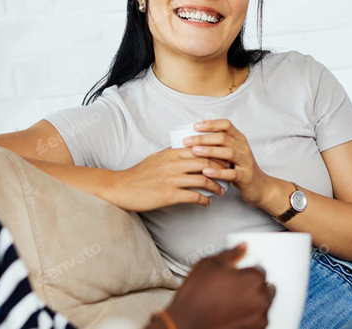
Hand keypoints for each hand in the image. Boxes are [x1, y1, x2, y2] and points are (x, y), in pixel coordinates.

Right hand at [112, 147, 230, 211]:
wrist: (122, 188)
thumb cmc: (139, 174)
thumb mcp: (156, 158)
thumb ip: (172, 154)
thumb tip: (186, 151)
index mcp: (171, 153)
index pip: (200, 149)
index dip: (216, 154)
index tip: (225, 159)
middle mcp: (173, 164)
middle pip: (206, 162)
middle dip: (221, 168)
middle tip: (229, 174)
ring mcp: (172, 179)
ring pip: (203, 179)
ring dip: (216, 186)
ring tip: (222, 191)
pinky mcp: (169, 195)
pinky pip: (194, 196)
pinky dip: (204, 200)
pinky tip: (207, 202)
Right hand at [162, 244, 274, 328]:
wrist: (188, 321)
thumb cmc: (197, 297)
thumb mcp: (209, 264)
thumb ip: (230, 254)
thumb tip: (241, 248)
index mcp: (253, 279)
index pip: (259, 268)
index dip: (245, 269)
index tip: (236, 272)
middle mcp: (261, 299)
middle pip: (264, 285)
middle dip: (251, 284)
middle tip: (232, 285)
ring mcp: (259, 317)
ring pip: (261, 302)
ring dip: (251, 299)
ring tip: (230, 299)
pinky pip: (256, 317)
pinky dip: (248, 313)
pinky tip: (232, 310)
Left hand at [183, 119, 270, 206]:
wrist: (261, 187)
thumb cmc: (240, 168)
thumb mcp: (231, 153)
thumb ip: (218, 144)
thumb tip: (194, 137)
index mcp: (239, 139)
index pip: (226, 125)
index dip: (211, 124)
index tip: (195, 126)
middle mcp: (243, 148)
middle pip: (223, 138)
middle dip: (204, 138)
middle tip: (187, 141)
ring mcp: (246, 162)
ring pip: (228, 153)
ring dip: (210, 151)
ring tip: (194, 151)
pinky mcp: (246, 177)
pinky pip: (232, 173)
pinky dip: (218, 172)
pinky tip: (206, 172)